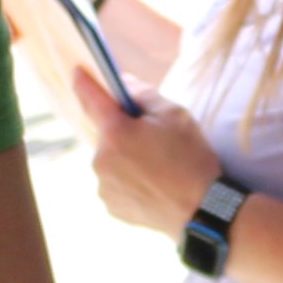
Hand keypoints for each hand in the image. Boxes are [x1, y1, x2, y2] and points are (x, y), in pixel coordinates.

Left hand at [76, 72, 226, 241]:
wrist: (204, 210)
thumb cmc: (191, 158)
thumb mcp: (175, 115)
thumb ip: (143, 94)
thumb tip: (123, 85)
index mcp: (115, 133)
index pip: (91, 99)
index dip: (84, 83)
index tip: (77, 72)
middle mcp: (102, 159)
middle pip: (106, 134)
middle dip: (123, 132)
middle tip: (153, 139)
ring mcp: (104, 186)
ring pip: (110, 161)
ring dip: (125, 158)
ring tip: (158, 168)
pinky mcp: (112, 206)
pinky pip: (115, 184)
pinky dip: (128, 181)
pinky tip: (153, 185)